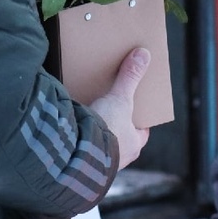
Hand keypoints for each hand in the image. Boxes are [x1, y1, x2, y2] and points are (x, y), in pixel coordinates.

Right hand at [88, 47, 151, 169]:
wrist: (78, 156)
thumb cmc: (107, 130)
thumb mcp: (120, 99)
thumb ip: (129, 77)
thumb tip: (143, 54)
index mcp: (133, 145)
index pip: (141, 131)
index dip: (138, 119)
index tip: (134, 107)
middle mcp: (119, 158)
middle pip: (121, 138)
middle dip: (115, 125)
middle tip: (109, 109)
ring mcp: (99, 163)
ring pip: (102, 146)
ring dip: (97, 134)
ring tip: (88, 117)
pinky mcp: (81, 163)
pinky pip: (84, 150)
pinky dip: (81, 140)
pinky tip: (73, 129)